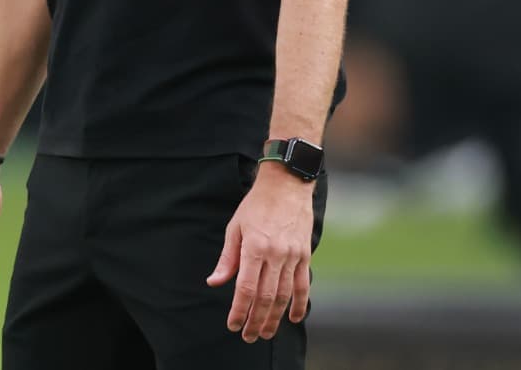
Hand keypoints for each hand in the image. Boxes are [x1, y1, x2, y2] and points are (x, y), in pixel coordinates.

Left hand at [205, 163, 313, 342]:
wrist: (286, 184)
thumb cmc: (256, 204)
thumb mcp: (234, 227)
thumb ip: (227, 258)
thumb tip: (214, 282)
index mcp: (254, 247)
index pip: (246, 288)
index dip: (239, 310)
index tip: (233, 324)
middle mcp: (275, 254)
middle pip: (266, 297)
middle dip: (256, 320)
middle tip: (248, 336)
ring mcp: (293, 255)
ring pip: (284, 295)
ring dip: (275, 318)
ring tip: (265, 333)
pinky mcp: (305, 254)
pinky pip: (303, 285)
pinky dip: (299, 304)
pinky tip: (293, 318)